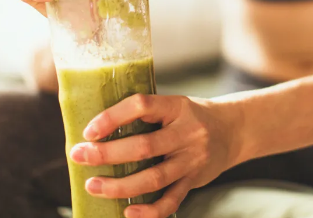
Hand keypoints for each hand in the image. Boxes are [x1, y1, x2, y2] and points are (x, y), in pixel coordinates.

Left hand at [70, 94, 243, 217]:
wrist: (234, 129)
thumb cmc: (191, 116)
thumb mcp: (173, 105)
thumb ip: (146, 115)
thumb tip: (99, 129)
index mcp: (177, 106)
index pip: (142, 106)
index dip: (113, 117)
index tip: (89, 129)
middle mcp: (187, 132)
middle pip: (144, 147)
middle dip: (107, 154)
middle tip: (79, 155)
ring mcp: (192, 159)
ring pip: (154, 178)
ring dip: (120, 185)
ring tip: (93, 185)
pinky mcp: (194, 181)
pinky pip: (171, 201)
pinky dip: (148, 211)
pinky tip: (127, 211)